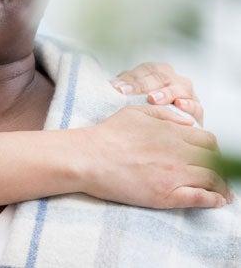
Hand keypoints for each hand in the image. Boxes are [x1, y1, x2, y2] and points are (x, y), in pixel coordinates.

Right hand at [78, 105, 230, 208]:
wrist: (88, 158)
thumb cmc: (108, 134)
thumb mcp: (135, 112)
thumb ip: (165, 114)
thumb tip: (189, 122)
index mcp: (171, 132)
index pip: (208, 140)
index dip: (211, 148)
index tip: (207, 155)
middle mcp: (178, 152)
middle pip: (214, 160)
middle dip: (219, 166)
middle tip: (215, 173)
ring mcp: (174, 175)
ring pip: (212, 180)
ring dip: (221, 185)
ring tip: (223, 191)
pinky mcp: (166, 195)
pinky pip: (200, 199)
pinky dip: (214, 200)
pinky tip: (218, 201)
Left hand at [111, 61, 202, 125]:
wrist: (165, 126)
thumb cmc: (143, 108)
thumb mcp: (130, 96)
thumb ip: (123, 89)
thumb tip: (108, 88)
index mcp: (156, 71)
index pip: (144, 70)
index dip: (130, 78)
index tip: (115, 88)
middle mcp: (172, 78)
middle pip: (159, 76)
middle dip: (142, 85)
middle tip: (126, 93)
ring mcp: (186, 92)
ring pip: (178, 88)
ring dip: (165, 93)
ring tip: (152, 99)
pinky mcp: (197, 109)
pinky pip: (195, 106)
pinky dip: (188, 105)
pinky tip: (179, 105)